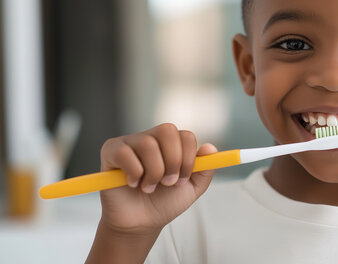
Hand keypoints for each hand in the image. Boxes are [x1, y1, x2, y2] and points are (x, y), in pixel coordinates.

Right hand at [97, 123, 215, 235]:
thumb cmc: (164, 203)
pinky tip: (132, 184)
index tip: (182, 180)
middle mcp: (151, 138)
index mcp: (171, 144)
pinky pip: (125, 153)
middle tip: (167, 182)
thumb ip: (205, 169)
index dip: (188, 159)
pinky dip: (134, 173)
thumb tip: (210, 147)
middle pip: (167, 130)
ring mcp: (130, 142)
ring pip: (148, 144)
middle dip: (173, 161)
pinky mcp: (111, 151)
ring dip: (153, 172)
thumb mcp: (192, 188)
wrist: (140, 223)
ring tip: (148, 187)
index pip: (186, 135)